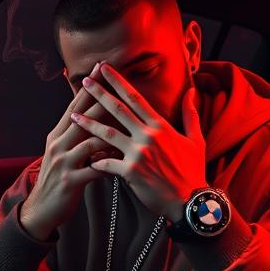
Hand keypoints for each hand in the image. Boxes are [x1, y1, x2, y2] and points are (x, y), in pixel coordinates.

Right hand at [20, 62, 117, 239]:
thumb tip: (98, 117)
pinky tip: (125, 158)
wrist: (41, 210)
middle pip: (82, 116)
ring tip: (130, 121)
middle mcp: (58, 143)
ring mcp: (63, 162)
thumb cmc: (60, 179)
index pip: (75, 105)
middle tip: (117, 80)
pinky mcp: (70, 180)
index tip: (102, 67)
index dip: (89, 86)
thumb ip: (79, 135)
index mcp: (58, 134)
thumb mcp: (64, 153)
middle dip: (100, 97)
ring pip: (89, 139)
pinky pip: (94, 168)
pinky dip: (110, 162)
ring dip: (110, 130)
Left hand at [71, 62, 206, 221]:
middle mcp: (148, 135)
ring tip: (73, 116)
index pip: (135, 98)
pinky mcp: (131, 172)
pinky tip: (86, 159)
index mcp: (160, 126)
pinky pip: (106, 163)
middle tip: (84, 81)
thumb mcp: (196, 140)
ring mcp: (138, 153)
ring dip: (88, 124)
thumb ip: (191, 114)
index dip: (118, 81)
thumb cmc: (192, 171)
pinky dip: (96, 161)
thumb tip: (191, 91)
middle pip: (118, 109)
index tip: (105, 68)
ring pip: (107, 133)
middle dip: (99, 94)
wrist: (190, 202)